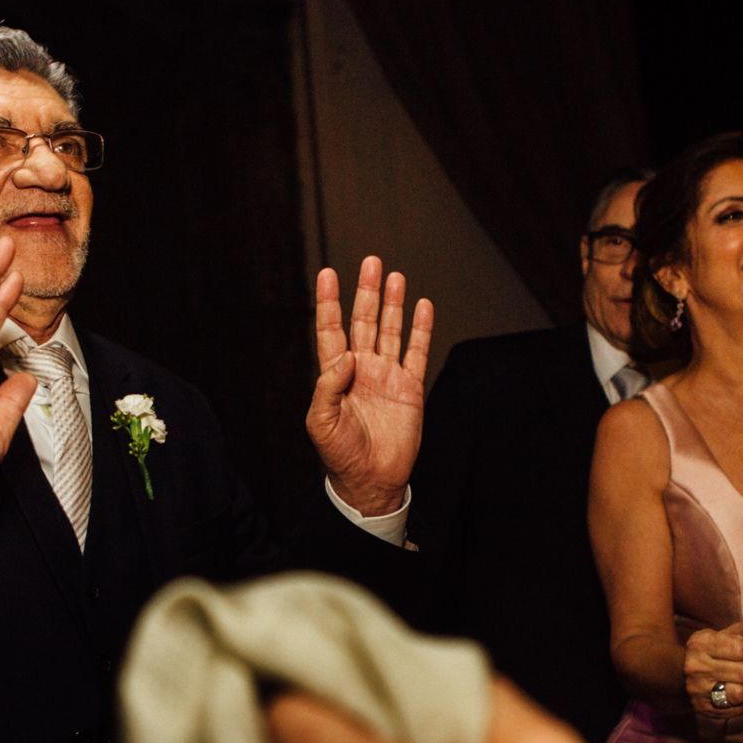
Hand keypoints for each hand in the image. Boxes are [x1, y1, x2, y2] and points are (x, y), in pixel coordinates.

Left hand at [307, 256, 433, 516]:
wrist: (371, 480)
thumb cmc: (340, 454)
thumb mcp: (321, 421)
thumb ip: (327, 386)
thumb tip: (347, 356)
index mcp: (336, 375)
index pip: (331, 330)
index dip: (329, 303)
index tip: (328, 275)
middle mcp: (362, 369)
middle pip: (363, 321)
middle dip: (366, 292)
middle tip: (370, 262)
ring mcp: (387, 376)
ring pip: (390, 330)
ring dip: (392, 304)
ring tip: (394, 276)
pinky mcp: (410, 388)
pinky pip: (417, 352)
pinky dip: (420, 330)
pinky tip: (422, 307)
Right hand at [683, 622, 742, 714]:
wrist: (681, 673)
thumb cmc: (714, 650)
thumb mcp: (730, 633)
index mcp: (701, 643)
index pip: (742, 648)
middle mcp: (696, 667)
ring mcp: (698, 690)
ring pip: (741, 692)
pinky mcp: (705, 708)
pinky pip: (738, 708)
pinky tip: (736, 690)